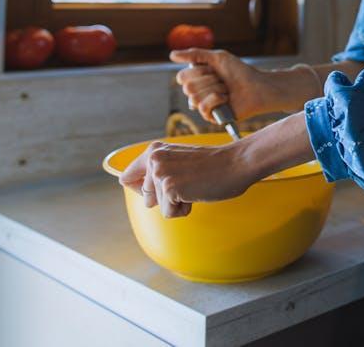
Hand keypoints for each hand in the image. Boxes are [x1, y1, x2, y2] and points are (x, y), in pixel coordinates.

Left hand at [118, 140, 251, 217]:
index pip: (127, 177)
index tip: (163, 188)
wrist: (237, 163)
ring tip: (194, 186)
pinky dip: (184, 209)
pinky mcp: (169, 187)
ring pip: (157, 205)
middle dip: (165, 198)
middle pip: (145, 196)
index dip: (143, 189)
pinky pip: (169, 213)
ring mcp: (160, 172)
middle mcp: (153, 158)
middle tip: (188, 183)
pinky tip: (196, 193)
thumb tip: (142, 194)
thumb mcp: (179, 161)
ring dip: (176, 202)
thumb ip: (160, 170)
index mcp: (154, 150)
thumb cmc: (214, 165)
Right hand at [170, 49, 284, 123]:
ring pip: (194, 98)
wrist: (256, 86)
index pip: (182, 77)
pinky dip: (216, 99)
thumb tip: (171, 54)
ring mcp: (205, 105)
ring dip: (214, 89)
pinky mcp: (212, 117)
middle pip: (187, 87)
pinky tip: (226, 98)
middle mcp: (199, 92)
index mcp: (198, 79)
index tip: (212, 69)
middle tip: (222, 80)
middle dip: (208, 80)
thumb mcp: (217, 57)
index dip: (197, 72)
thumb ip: (195, 54)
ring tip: (226, 89)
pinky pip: (203, 108)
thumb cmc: (240, 71)